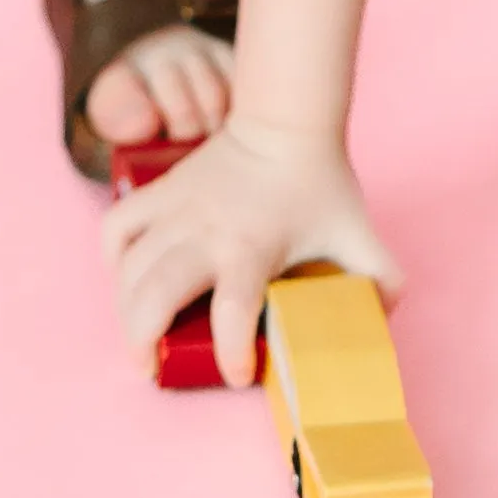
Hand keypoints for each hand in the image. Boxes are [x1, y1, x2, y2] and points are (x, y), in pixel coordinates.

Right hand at [100, 116, 399, 388]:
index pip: (234, 311)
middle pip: (154, 292)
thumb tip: (383, 321)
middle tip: (151, 368)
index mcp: (253, 248)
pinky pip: (117, 228)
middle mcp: (206, 232)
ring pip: (128, 266)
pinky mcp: (160, 193)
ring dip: (124, 308)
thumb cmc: (320, 184)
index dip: (232, 353)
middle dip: (143, 340)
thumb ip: (381, 281)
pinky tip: (127, 278)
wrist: (286, 120)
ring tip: (136, 336)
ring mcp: (177, 210)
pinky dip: (114, 257)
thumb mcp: (360, 235)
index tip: (238, 376)